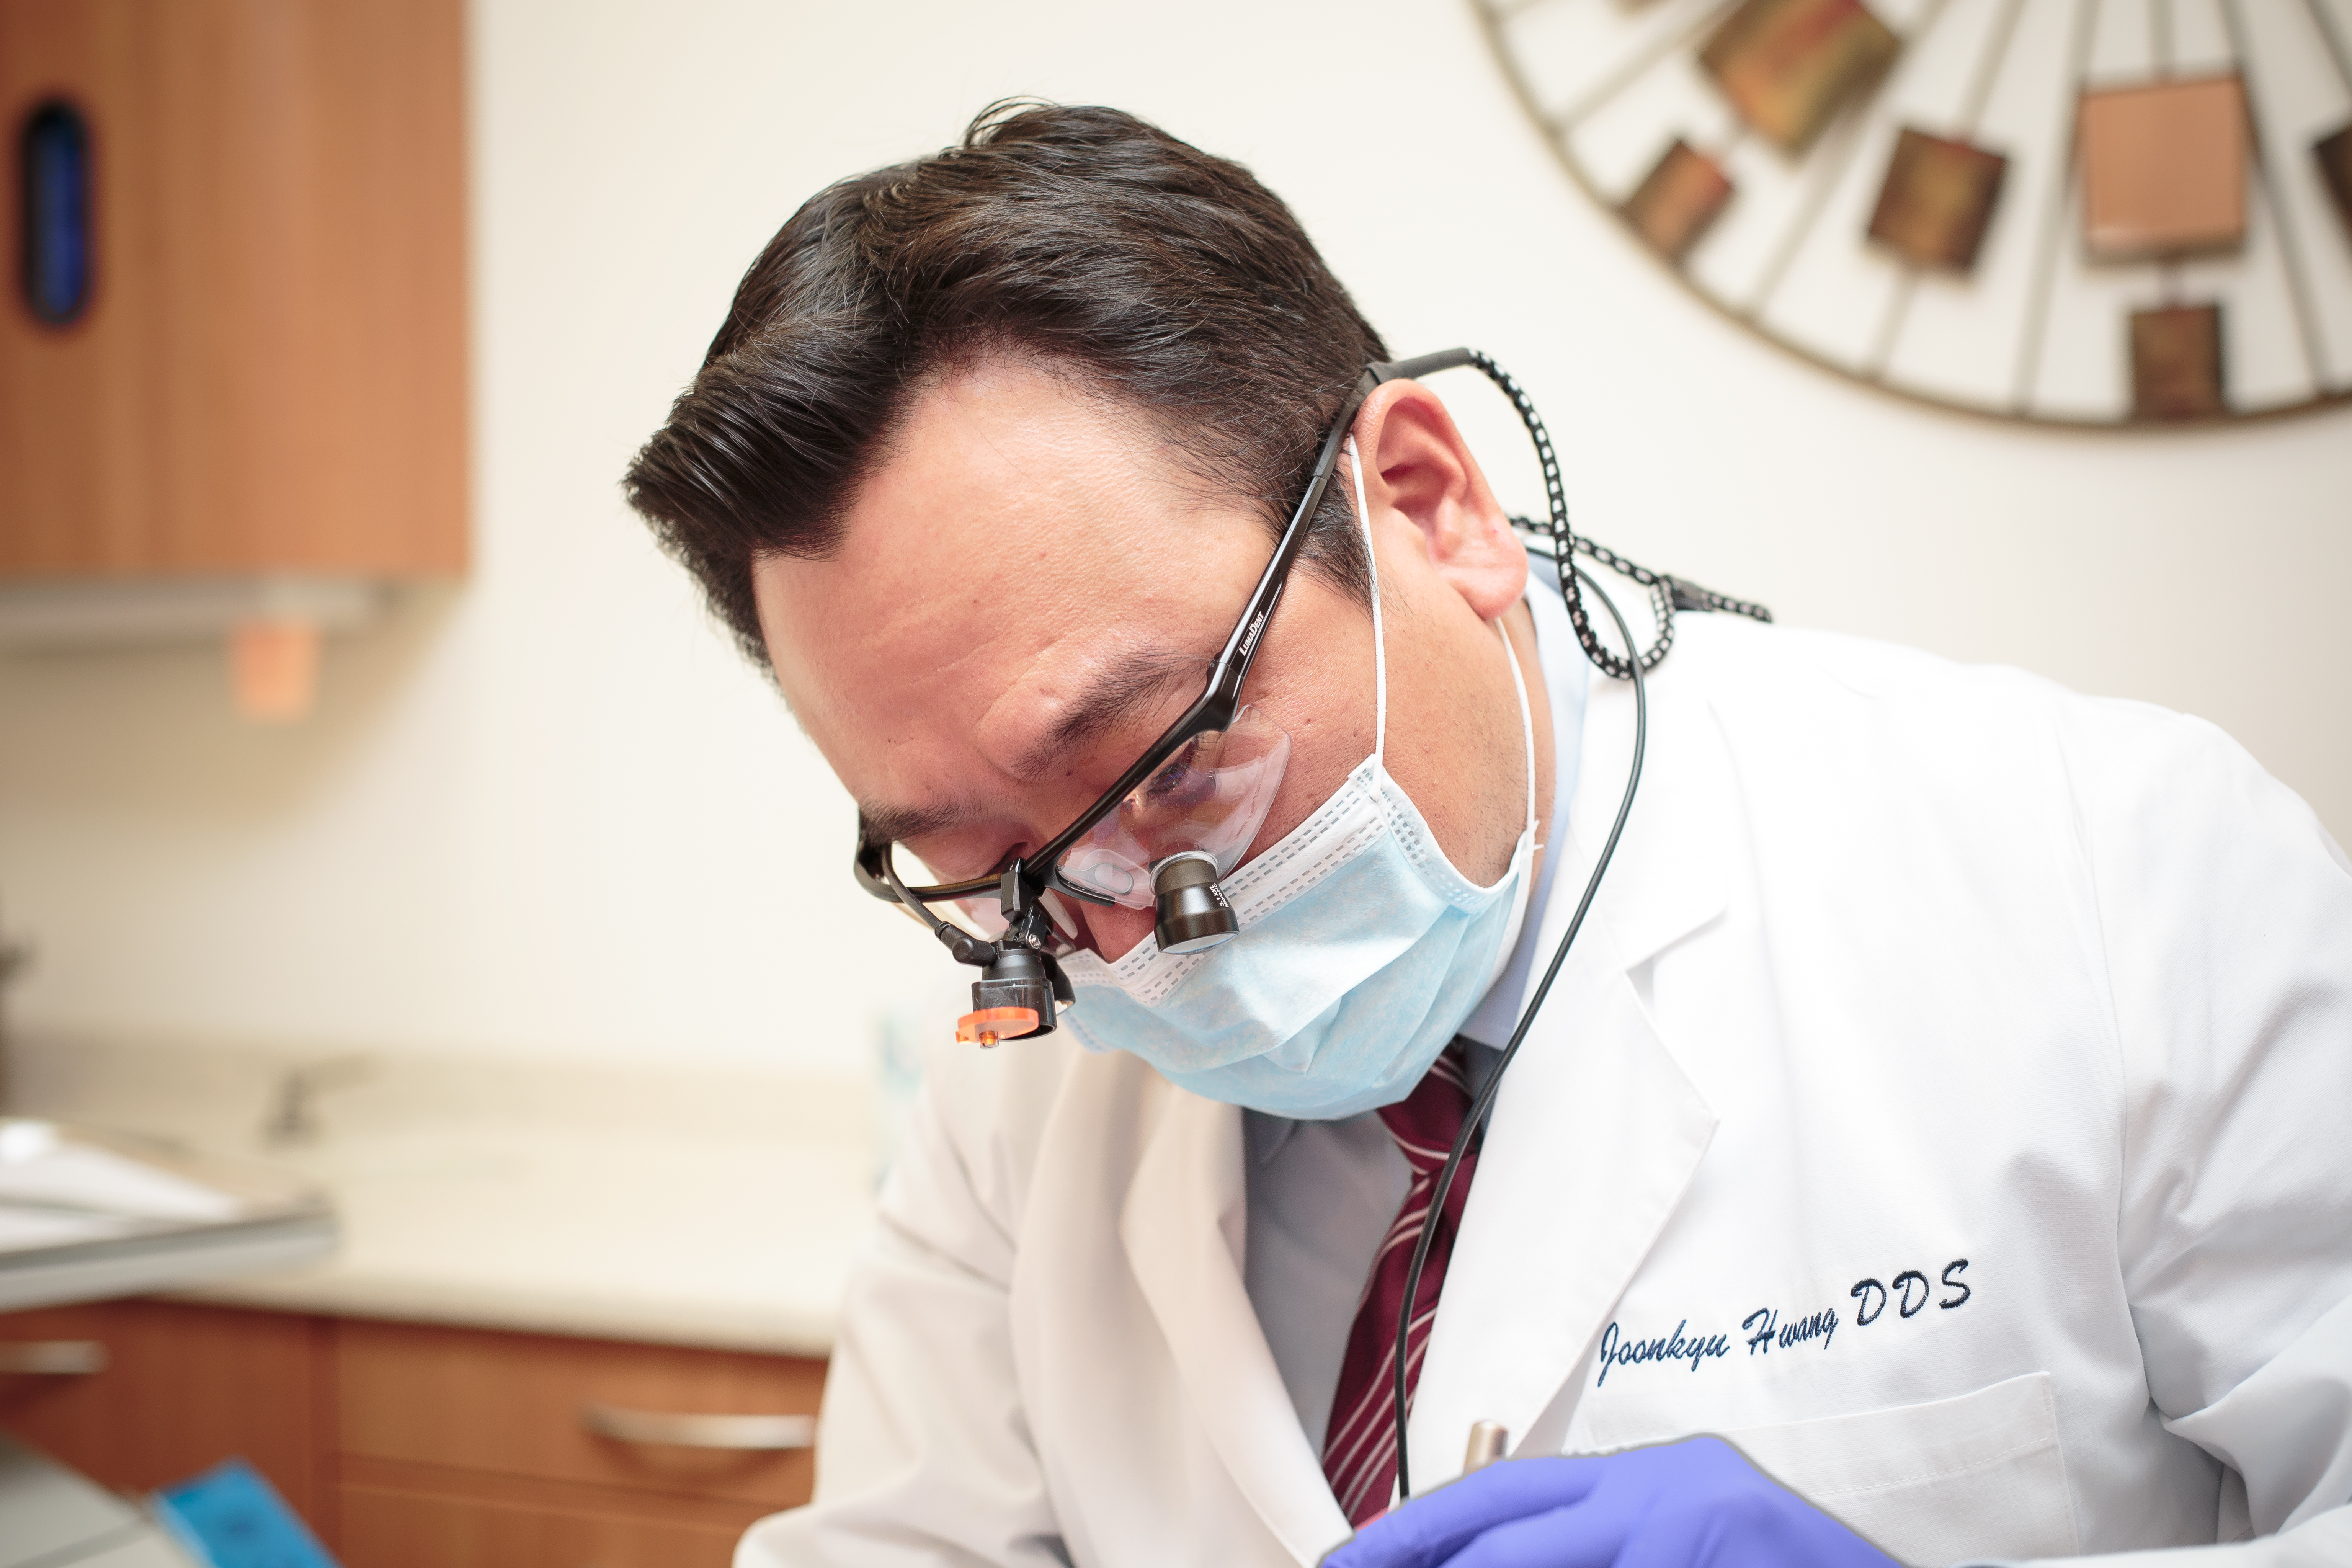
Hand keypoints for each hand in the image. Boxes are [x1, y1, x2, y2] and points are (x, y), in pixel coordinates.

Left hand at [1321, 1437, 1897, 1567]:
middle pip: (1511, 1538)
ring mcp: (1697, 1528)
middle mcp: (1666, 1492)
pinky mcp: (1718, 1555)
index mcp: (1648, 1479)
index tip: (1349, 1563)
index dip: (1416, 1529)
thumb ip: (1593, 1545)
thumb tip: (1478, 1562)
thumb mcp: (1673, 1539)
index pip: (1504, 1495)